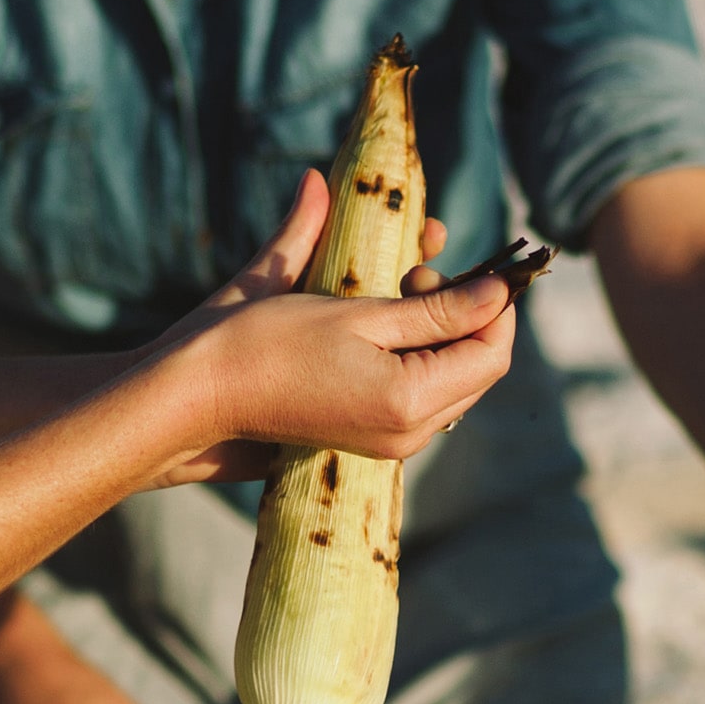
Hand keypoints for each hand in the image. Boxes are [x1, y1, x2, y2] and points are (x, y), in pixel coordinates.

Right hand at [151, 175, 502, 470]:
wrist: (207, 393)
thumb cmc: (271, 344)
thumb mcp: (360, 312)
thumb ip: (436, 306)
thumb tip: (497, 289)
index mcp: (411, 400)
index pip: (492, 353)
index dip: (495, 304)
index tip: (469, 262)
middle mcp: (413, 433)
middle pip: (480, 369)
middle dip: (468, 313)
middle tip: (417, 271)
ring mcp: (395, 442)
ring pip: (455, 380)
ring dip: (444, 329)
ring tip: (399, 289)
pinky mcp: (376, 437)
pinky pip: (425, 393)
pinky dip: (422, 352)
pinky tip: (387, 322)